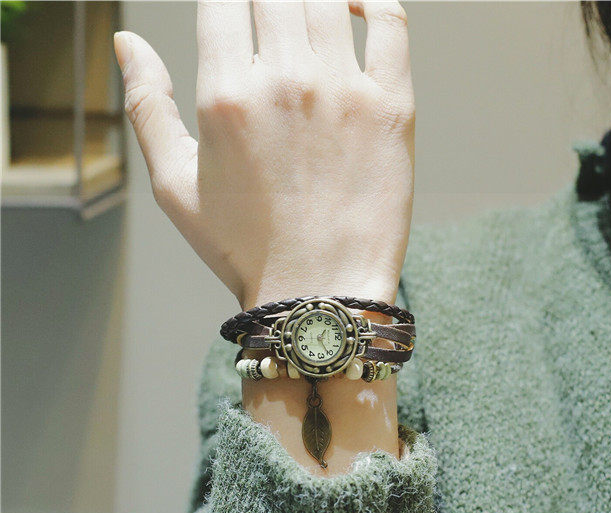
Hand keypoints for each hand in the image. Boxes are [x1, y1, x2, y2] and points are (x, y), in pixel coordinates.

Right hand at [114, 0, 414, 309]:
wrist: (319, 292)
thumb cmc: (245, 249)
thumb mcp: (175, 187)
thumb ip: (147, 107)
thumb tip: (126, 44)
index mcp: (225, 96)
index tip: (232, 11)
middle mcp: (284, 81)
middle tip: (270, 19)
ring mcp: (343, 91)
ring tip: (304, 17)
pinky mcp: (391, 108)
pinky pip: (390, 22)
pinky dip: (374, 0)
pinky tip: (356, 8)